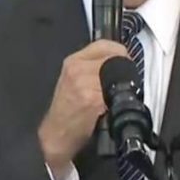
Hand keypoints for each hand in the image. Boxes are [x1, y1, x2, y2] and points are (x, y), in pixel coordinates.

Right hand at [38, 40, 127, 174]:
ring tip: (116, 96)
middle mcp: (77, 68)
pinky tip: (111, 106)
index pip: (105, 44)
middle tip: (123, 83)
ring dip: (121, 85)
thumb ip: (93, 68)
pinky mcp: (91, 98)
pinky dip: (117, 99)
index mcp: (73, 61)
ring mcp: (83, 82)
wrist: (55, 135)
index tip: (124, 64)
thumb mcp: (74, 81)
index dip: (119, 53)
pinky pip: (114, 92)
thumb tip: (118, 64)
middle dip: (123, 70)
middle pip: (114, 58)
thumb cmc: (66, 111)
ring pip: (116, 75)